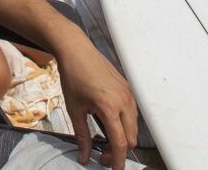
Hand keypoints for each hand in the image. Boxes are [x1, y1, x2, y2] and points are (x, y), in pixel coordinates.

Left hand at [51, 34, 138, 165]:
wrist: (76, 50)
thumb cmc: (73, 75)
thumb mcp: (74, 109)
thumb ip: (82, 136)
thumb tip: (85, 156)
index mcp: (109, 106)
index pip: (120, 142)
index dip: (118, 160)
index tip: (114, 169)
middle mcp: (123, 100)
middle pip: (131, 138)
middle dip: (119, 151)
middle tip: (102, 154)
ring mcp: (128, 94)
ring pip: (134, 127)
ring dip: (123, 137)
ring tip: (104, 139)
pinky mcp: (128, 89)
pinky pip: (132, 113)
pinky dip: (125, 124)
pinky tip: (109, 123)